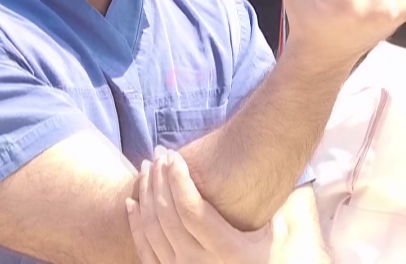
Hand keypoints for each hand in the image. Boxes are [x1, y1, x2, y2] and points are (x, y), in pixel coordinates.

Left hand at [126, 148, 286, 263]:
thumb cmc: (261, 261)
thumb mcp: (272, 239)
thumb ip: (269, 207)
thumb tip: (270, 168)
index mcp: (226, 250)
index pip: (192, 210)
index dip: (179, 180)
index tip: (176, 157)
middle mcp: (198, 263)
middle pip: (168, 215)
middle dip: (160, 179)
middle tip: (159, 153)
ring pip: (152, 228)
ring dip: (146, 193)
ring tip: (147, 167)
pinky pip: (143, 248)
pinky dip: (134, 222)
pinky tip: (133, 200)